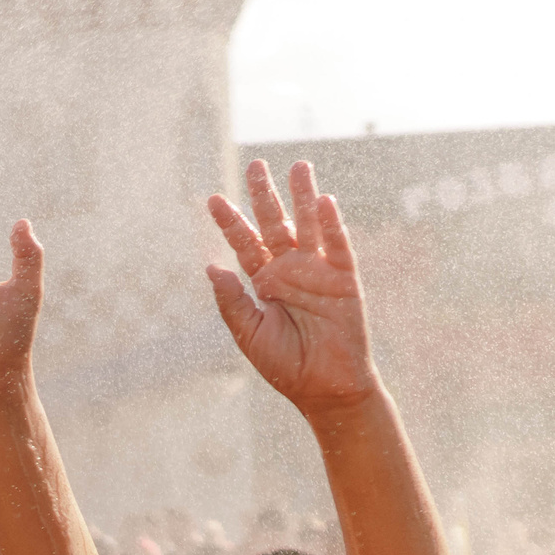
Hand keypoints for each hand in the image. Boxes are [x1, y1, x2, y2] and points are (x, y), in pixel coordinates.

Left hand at [205, 160, 378, 415]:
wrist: (324, 388)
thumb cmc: (285, 364)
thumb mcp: (248, 332)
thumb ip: (231, 300)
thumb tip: (211, 266)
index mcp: (264, 281)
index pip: (244, 243)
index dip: (230, 222)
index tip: (213, 199)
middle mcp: (290, 270)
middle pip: (275, 224)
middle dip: (265, 196)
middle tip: (255, 166)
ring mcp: (317, 271)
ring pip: (308, 225)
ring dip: (303, 197)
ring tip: (298, 166)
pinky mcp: (344, 279)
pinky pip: (337, 246)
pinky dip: (331, 224)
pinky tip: (324, 201)